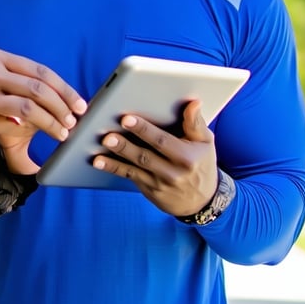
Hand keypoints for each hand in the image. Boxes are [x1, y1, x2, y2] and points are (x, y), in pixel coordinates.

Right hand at [0, 48, 86, 149]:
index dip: (63, 88)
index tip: (78, 101)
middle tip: (76, 118)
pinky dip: (30, 131)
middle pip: (40, 89)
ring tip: (63, 131)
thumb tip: (42, 91)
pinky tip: (39, 136)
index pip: (39, 71)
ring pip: (31, 108)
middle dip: (64, 105)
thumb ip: (7, 75)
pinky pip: (13, 125)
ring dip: (53, 121)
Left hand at [92, 100, 218, 215]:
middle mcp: (172, 172)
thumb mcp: (205, 143)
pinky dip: (113, 168)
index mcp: (186, 158)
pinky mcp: (149, 190)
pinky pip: (129, 177)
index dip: (144, 130)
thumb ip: (196, 123)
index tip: (127, 119)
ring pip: (134, 168)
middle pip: (144, 156)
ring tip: (99, 147)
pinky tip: (99, 162)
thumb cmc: (201, 163)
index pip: (162, 142)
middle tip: (107, 135)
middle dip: (125, 145)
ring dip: (114, 158)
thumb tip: (193, 102)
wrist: (202, 201)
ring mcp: (159, 183)